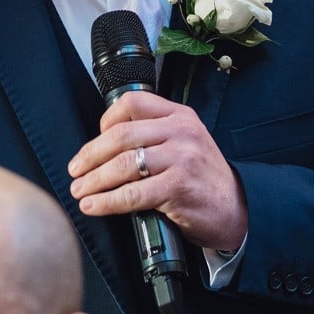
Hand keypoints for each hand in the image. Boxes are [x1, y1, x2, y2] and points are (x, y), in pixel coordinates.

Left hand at [67, 91, 247, 250]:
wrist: (238, 210)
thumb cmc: (204, 180)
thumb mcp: (187, 143)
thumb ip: (156, 136)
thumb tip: (106, 147)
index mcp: (180, 116)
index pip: (133, 103)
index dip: (106, 121)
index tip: (95, 141)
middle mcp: (181, 132)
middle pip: (121, 135)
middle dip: (90, 155)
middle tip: (75, 170)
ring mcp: (181, 158)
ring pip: (123, 164)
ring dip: (94, 180)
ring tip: (80, 191)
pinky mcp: (178, 187)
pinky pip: (132, 193)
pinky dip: (107, 201)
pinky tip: (94, 206)